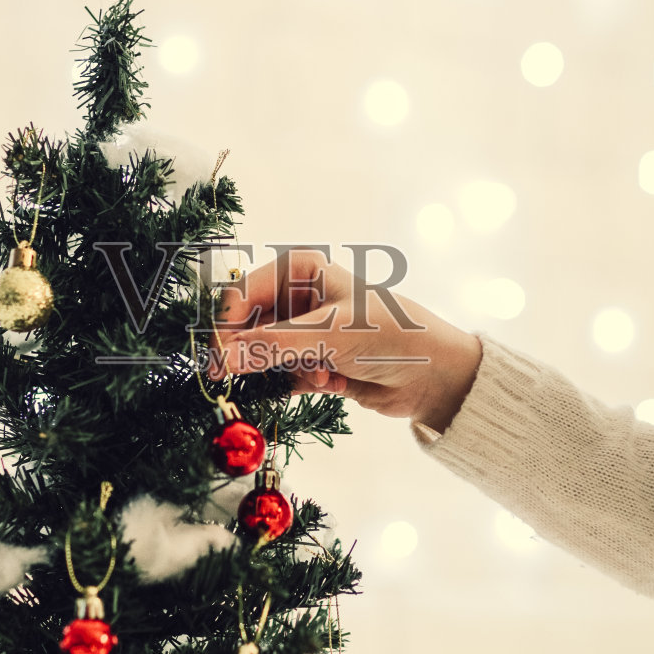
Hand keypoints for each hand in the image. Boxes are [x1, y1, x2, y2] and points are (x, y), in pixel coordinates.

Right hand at [209, 250, 481, 432]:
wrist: (435, 373)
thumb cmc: (388, 335)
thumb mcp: (327, 335)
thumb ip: (270, 347)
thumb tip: (220, 357)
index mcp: (299, 269)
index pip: (241, 296)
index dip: (225, 328)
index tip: (219, 362)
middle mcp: (299, 295)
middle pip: (248, 327)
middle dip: (260, 355)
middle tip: (265, 376)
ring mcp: (306, 329)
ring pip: (265, 355)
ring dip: (289, 371)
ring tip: (323, 375)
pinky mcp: (314, 360)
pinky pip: (284, 375)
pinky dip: (303, 383)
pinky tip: (334, 383)